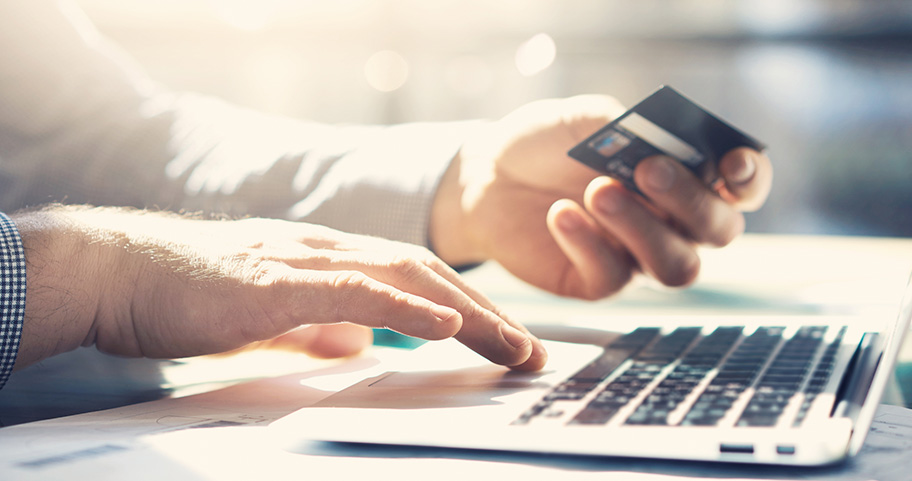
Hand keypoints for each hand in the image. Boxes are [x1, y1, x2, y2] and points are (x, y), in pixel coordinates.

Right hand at [13, 206, 546, 370]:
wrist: (121, 273)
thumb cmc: (188, 295)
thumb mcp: (269, 319)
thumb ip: (316, 329)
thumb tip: (358, 347)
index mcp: (327, 261)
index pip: (414, 279)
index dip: (466, 308)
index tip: (504, 341)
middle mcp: (326, 251)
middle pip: (425, 275)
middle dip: (484, 314)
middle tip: (530, 350)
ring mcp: (304, 260)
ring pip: (403, 277)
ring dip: (463, 311)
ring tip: (509, 343)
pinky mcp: (276, 282)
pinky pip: (352, 290)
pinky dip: (403, 306)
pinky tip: (442, 324)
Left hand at [431, 95, 772, 298]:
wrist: (488, 174)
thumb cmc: (547, 142)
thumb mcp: (587, 120)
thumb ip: (631, 129)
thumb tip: (665, 144)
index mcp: (686, 176)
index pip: (742, 187)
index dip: (749, 178)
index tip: (731, 163)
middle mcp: (674, 222)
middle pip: (719, 231)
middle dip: (690, 200)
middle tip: (647, 170)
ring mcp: (639, 256)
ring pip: (676, 266)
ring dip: (644, 228)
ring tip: (598, 191)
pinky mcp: (597, 281)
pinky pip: (613, 277)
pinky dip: (589, 243)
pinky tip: (561, 214)